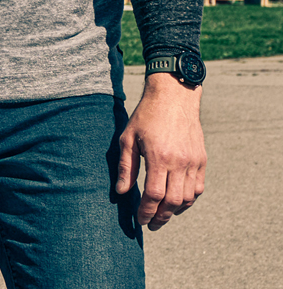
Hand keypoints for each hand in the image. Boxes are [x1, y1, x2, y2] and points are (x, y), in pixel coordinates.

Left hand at [117, 73, 205, 229]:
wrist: (174, 97)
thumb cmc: (146, 115)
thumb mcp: (128, 138)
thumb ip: (126, 167)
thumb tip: (121, 192)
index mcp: (159, 157)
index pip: (154, 195)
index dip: (146, 212)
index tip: (139, 220)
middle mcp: (179, 162)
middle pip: (173, 201)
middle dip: (161, 217)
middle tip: (151, 225)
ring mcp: (194, 162)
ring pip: (188, 198)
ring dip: (175, 210)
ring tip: (162, 215)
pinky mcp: (202, 160)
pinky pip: (199, 188)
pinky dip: (189, 199)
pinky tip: (177, 202)